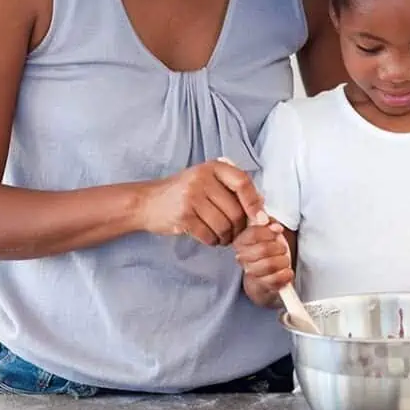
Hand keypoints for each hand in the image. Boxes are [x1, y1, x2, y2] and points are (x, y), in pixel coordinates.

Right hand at [138, 160, 264, 246]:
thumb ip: (231, 189)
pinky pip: (209, 234)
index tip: (260, 218)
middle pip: (235, 210)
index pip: (242, 182)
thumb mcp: (206, 181)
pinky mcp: (183, 216)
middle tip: (235, 233)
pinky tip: (210, 238)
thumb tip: (262, 208)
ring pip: (223, 225)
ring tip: (222, 237)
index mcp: (212, 167)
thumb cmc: (183, 193)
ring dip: (226, 237)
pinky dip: (213, 241)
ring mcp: (191, 197)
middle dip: (239, 228)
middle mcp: (202, 179)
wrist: (147, 202)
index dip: (255, 202)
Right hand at [233, 223, 293, 307]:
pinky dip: (286, 275)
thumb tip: (275, 226)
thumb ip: (270, 223)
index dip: (270, 231)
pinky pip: (276, 279)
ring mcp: (250, 273)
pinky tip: (286, 272)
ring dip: (283, 261)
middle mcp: (242, 257)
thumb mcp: (269, 232)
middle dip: (279, 248)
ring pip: (270, 264)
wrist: (268, 277)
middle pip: (263, 249)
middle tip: (281, 249)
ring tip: (283, 261)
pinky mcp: (260, 287)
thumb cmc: (269, 251)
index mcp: (241, 240)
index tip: (278, 231)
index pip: (254, 232)